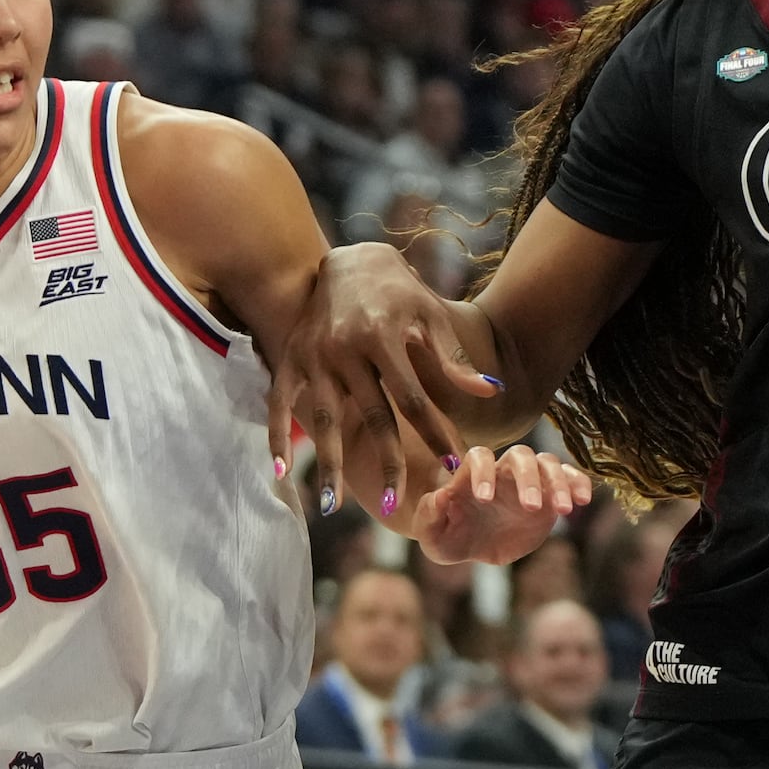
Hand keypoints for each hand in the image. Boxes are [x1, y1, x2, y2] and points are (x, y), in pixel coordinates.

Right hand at [274, 242, 503, 515]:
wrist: (349, 261)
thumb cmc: (399, 292)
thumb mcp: (430, 316)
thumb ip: (453, 359)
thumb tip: (491, 392)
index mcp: (383, 335)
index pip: (413, 398)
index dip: (434, 433)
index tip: (453, 466)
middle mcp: (344, 348)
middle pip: (371, 416)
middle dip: (387, 461)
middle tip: (398, 505)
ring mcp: (313, 355)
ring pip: (324, 420)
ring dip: (329, 465)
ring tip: (335, 507)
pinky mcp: (290, 359)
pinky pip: (279, 404)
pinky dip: (277, 438)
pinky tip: (281, 474)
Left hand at [403, 445, 593, 566]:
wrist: (471, 545)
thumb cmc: (447, 536)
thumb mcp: (431, 534)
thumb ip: (430, 515)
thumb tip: (441, 496)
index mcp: (471, 475)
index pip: (480, 457)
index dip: (482, 473)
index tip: (484, 500)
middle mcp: (502, 472)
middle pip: (520, 455)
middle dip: (527, 478)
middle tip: (530, 507)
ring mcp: (528, 481)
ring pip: (548, 463)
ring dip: (558, 482)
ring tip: (563, 510)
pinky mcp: (549, 495)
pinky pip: (569, 478)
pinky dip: (578, 484)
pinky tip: (582, 502)